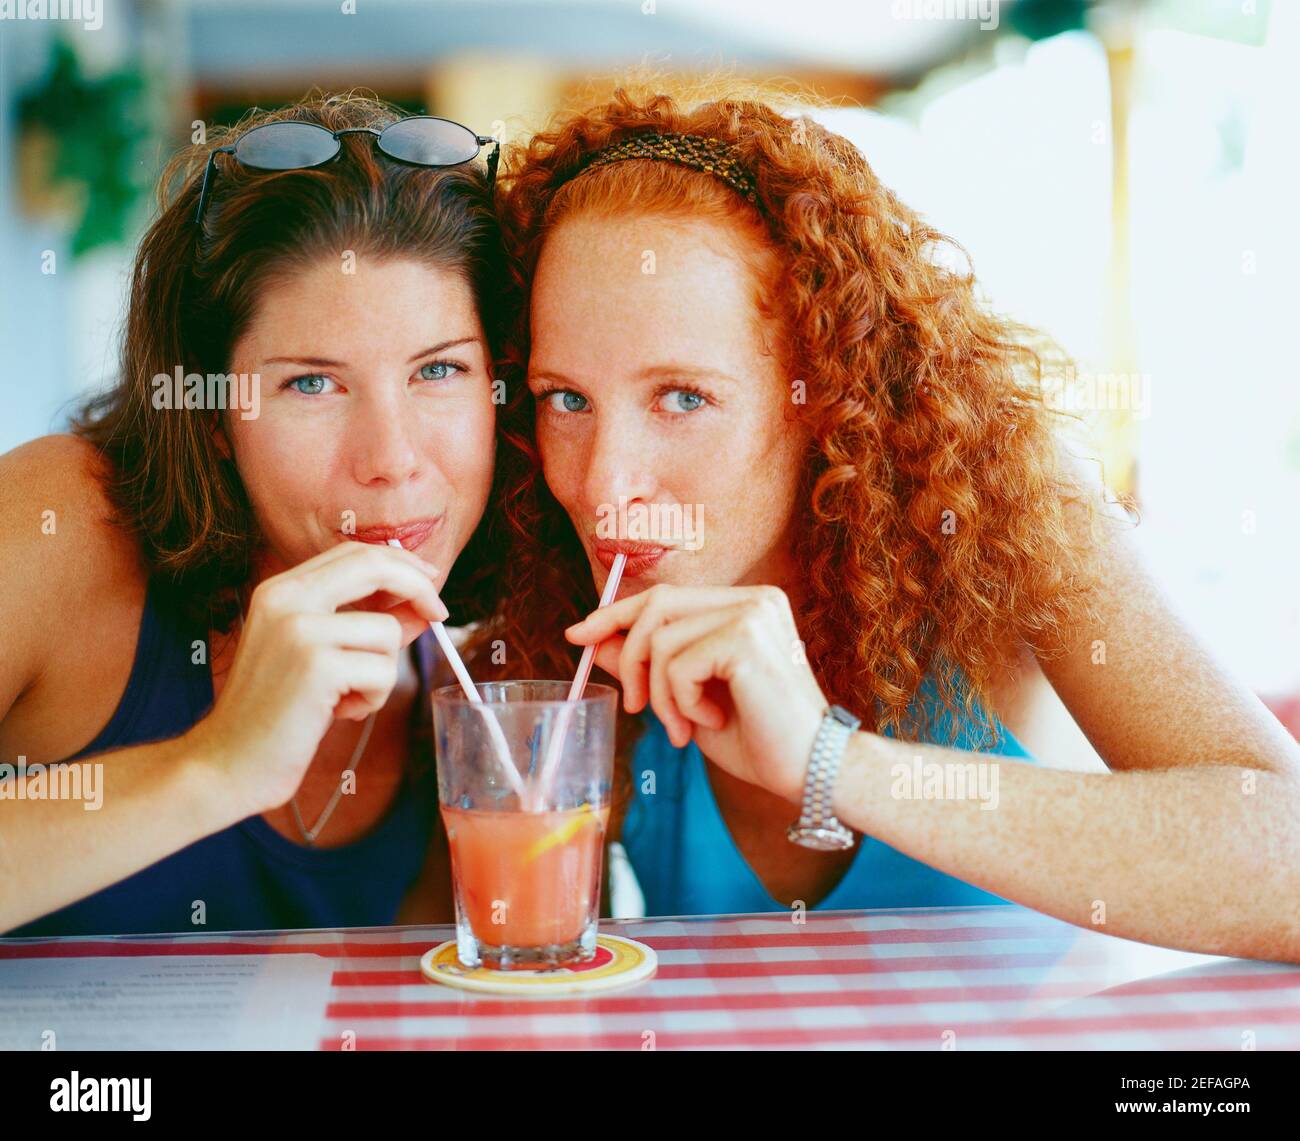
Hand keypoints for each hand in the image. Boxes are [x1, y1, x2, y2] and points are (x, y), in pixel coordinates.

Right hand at [189, 541, 447, 817]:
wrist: (230, 761)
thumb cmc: (277, 711)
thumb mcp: (318, 654)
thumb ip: (365, 624)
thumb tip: (421, 607)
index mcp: (281, 589)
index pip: (354, 553)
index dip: (400, 562)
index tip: (429, 579)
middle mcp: (286, 599)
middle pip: (374, 566)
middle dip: (418, 587)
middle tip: (439, 615)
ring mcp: (299, 630)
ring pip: (387, 631)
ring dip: (381, 672)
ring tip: (345, 696)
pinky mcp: (316, 666)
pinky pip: (383, 670)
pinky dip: (373, 697)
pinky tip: (339, 712)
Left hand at [565, 583, 826, 803]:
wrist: (811, 771)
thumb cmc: (759, 739)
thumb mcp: (689, 698)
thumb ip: (649, 666)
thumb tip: (594, 643)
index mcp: (745, 605)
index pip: (664, 595)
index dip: (614, 614)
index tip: (577, 636)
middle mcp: (753, 598)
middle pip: (657, 605)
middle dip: (628, 655)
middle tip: (634, 706)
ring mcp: (752, 613)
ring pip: (661, 640)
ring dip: (660, 694)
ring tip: (683, 728)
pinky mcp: (745, 638)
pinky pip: (678, 664)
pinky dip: (680, 702)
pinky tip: (709, 722)